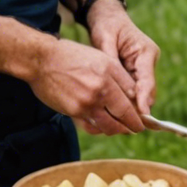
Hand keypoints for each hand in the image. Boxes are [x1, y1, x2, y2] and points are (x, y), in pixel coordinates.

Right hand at [25, 38, 143, 134]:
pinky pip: (91, 126)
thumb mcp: (102, 59)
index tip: (143, 120)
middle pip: (122, 117)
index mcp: (108, 78)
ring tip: (121, 129)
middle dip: (131, 125)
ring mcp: (84, 105)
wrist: (42, 61)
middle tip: (136, 128)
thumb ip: (120, 78)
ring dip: (116, 129)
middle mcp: (98, 93)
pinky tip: (102, 127)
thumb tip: (135, 95)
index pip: (130, 101)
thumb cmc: (73, 57)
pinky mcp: (72, 112)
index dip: (138, 114)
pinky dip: (99, 129)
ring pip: (107, 125)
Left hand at [83, 0, 159, 116]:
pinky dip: (125, 100)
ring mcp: (143, 67)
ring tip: (120, 122)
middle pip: (146, 91)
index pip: (147, 80)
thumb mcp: (105, 41)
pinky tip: (114, 111)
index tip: (142, 114)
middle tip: (127, 125)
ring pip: (140, 93)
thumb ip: (110, 63)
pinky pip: (133, 90)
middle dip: (138, 108)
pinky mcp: (136, 72)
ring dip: (131, 106)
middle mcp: (148, 61)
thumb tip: (114, 87)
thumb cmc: (106, 26)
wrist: (107, 17)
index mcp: (146, 52)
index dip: (144, 99)